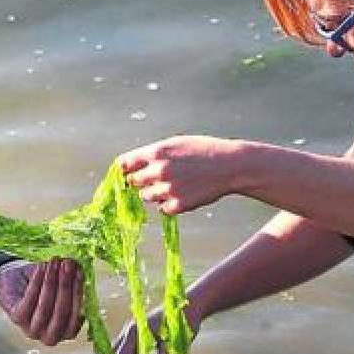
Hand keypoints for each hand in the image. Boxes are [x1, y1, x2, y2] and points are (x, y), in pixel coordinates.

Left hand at [0, 258, 84, 346]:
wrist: (14, 284)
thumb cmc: (42, 288)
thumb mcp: (59, 285)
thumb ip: (70, 279)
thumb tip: (78, 267)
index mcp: (66, 332)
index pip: (76, 317)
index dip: (78, 293)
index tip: (80, 271)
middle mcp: (50, 337)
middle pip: (61, 312)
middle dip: (65, 286)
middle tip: (68, 265)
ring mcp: (32, 330)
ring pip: (45, 307)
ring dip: (51, 282)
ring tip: (54, 263)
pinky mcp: (17, 319)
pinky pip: (29, 300)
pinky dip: (37, 282)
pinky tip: (42, 267)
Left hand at [118, 134, 241, 213]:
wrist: (229, 166)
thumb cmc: (203, 151)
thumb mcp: (176, 144)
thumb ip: (153, 155)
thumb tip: (129, 166)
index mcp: (157, 152)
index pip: (124, 164)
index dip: (124, 169)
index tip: (125, 173)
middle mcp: (159, 170)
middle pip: (133, 182)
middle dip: (141, 181)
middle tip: (156, 178)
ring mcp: (168, 189)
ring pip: (146, 197)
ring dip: (154, 193)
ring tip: (173, 185)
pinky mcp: (179, 205)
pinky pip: (163, 209)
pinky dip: (169, 205)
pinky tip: (182, 194)